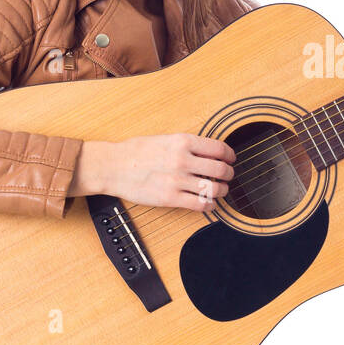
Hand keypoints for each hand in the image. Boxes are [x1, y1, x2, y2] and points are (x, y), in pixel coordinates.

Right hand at [68, 133, 236, 212]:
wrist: (113, 166)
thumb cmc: (136, 151)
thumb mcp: (165, 138)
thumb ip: (188, 145)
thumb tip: (210, 151)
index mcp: (182, 141)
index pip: (219, 148)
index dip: (230, 155)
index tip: (231, 159)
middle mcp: (182, 160)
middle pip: (221, 169)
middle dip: (229, 174)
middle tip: (227, 176)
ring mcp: (177, 180)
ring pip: (214, 189)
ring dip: (221, 191)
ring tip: (219, 190)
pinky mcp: (170, 198)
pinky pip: (200, 205)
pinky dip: (209, 206)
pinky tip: (208, 204)